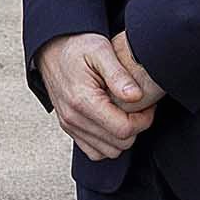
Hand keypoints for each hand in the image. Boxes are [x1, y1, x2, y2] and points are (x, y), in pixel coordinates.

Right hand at [40, 31, 153, 159]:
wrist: (51, 49)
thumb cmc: (77, 47)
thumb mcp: (100, 49)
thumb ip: (119, 74)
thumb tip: (136, 96)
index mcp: (82, 100)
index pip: (124, 129)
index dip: (144, 120)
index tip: (148, 105)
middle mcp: (73, 118)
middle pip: (119, 144)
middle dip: (136, 127)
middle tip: (140, 107)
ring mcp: (70, 125)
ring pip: (109, 152)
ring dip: (123, 137)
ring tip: (126, 113)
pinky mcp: (69, 128)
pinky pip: (95, 152)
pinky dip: (108, 143)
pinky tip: (113, 122)